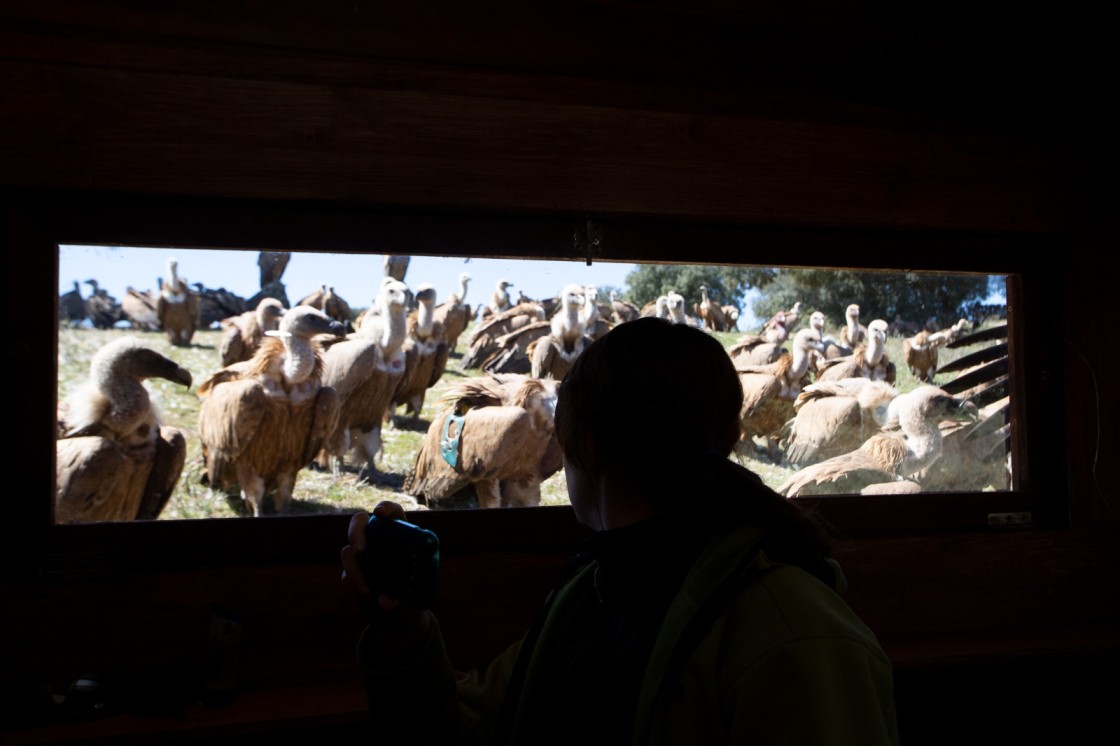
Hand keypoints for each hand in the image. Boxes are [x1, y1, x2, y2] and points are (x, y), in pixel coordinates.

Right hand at [341, 501, 431, 659]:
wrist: (398, 615)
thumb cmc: (413, 596)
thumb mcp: (415, 594)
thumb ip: (401, 598)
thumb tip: (386, 603)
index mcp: (399, 534)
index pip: (392, 512)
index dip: (386, 508)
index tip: (379, 513)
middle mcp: (377, 540)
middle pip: (359, 522)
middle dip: (356, 532)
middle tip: (361, 551)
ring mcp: (362, 556)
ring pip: (348, 552)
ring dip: (354, 569)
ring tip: (366, 590)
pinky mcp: (353, 574)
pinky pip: (347, 575)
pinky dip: (354, 584)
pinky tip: (365, 596)